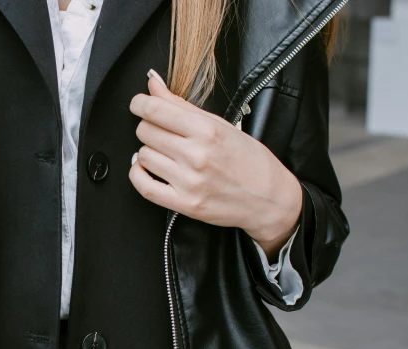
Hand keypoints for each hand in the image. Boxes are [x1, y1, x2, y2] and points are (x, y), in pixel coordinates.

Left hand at [128, 69, 302, 260]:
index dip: (140, 104)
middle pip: (146, 131)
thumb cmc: (249, 160)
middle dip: (148, 127)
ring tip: (163, 152)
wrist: (270, 198)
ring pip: (143, 156)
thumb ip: (182, 105)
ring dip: (148, 151)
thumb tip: (153, 85)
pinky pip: (144, 186)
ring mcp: (190, 182)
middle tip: (161, 131)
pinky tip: (145, 168)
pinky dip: (137, 174)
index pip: (155, 110)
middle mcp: (197, 155)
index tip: (139, 104)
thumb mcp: (220, 124)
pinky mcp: (185, 204)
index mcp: (207, 130)